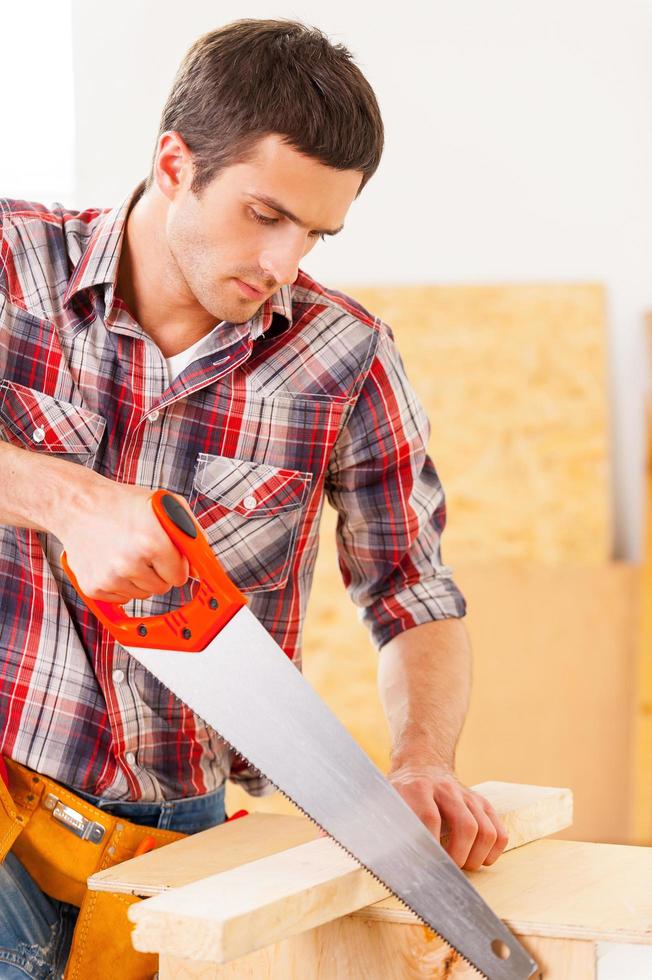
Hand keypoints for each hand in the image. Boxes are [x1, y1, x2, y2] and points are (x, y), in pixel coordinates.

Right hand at [56, 477, 189, 602]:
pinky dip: (120, 585)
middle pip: (162, 588)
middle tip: (145, 552)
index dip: (177, 565)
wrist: (77, 505)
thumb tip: (200, 563)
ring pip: (142, 595)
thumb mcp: (163, 505)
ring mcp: (109, 577)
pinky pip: (121, 598)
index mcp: (151, 541)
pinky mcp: (93, 587)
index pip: (180, 576)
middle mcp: (129, 562)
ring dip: (140, 579)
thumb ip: (189, 533)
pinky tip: (112, 562)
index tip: (169, 557)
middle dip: (159, 572)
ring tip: (126, 553)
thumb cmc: (120, 504)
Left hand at [388, 764, 507, 870]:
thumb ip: (386, 823)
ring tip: (461, 866)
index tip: (425, 866)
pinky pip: (499, 832)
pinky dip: (492, 853)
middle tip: (447, 870)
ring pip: (486, 831)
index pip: (430, 818)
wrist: (422, 764)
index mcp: (417, 788)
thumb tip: (384, 856)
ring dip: (475, 858)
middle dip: (458, 857)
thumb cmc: (401, 792)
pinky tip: (478, 859)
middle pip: (466, 826)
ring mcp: (468, 796)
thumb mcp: (387, 800)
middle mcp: (446, 789)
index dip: (430, 846)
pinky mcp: (483, 804)